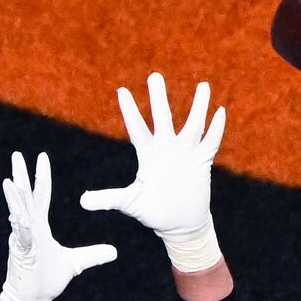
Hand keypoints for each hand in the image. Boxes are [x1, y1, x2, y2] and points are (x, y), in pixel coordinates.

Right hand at [1, 150, 116, 300]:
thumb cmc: (47, 280)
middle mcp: (29, 229)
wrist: (32, 300)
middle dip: (21, 176)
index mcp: (39, 227)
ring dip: (14, 198)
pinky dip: (18, 225)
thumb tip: (114, 252)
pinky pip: (21, 236)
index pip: (41, 197)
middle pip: (26, 198)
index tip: (42, 157)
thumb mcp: (75, 264)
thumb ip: (93, 255)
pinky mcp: (22, 254)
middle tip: (17, 155)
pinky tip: (16, 214)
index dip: (42, 177)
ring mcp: (24, 240)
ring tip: (9, 181)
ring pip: (18, 214)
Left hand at [81, 75, 225, 269]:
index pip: (137, 128)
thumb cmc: (153, 212)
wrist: (179, 225)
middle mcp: (166, 148)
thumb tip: (82, 201)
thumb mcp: (129, 204)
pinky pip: (210, 142)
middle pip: (162, 117)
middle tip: (154, 76)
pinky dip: (216, 128)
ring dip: (198, 106)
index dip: (130, 111)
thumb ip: (107, 199)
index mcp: (148, 155)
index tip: (122, 91)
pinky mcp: (201, 162)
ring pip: (193, 124)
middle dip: (158, 97)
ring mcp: (185, 153)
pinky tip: (219, 112)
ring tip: (203, 85)